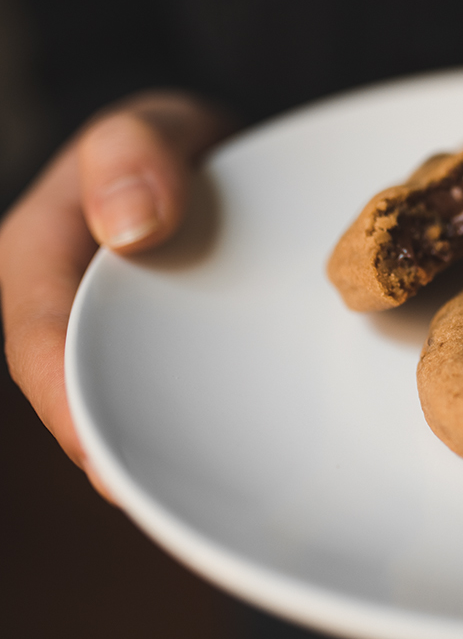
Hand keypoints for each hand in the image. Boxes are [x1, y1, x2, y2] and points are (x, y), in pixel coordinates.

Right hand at [0, 91, 228, 497]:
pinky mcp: (165, 363)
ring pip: (131, 412)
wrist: (207, 161)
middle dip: (120, 457)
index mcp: (39, 260)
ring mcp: (117, 346)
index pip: (39, 342)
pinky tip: (247, 470)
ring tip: (216, 511)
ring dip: (164, 459)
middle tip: (176, 514)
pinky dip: (202, 433)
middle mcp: (69, 317)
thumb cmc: (166, 146)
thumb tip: (132, 227)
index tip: (109, 463)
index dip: (66, 405)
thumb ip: (132, 150)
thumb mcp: (149, 124)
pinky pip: (174, 404)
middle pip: (83, 398)